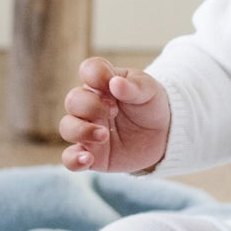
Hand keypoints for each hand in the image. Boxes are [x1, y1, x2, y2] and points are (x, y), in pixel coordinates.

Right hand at [60, 57, 170, 174]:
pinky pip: (70, 158)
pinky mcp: (91, 154)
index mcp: (103, 83)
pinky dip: (74, 159)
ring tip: (104, 136)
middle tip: (114, 111)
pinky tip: (87, 159)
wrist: (163, 136)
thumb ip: (133, 87)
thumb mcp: (149, 91)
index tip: (113, 83)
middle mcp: (89, 105)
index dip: (96, 75)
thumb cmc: (151, 106)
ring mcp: (88, 130)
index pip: (88, 70)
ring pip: (67, 127)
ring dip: (82, 131)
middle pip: (73, 100)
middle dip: (91, 106)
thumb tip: (115, 82)